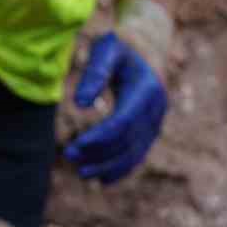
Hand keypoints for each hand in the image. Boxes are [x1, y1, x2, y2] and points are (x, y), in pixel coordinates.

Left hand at [63, 31, 166, 184]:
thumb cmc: (120, 46)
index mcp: (146, 90)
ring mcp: (157, 122)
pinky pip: (138, 154)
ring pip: (134, 153)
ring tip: (81, 172)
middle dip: (99, 154)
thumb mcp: (106, 48)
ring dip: (108, 166)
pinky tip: (102, 179)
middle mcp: (156, 110)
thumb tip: (80, 104)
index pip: (122, 123)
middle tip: (69, 157)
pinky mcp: (152, 130)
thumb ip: (94, 71)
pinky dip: (121, 169)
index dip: (98, 138)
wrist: (147, 48)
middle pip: (127, 141)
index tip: (73, 147)